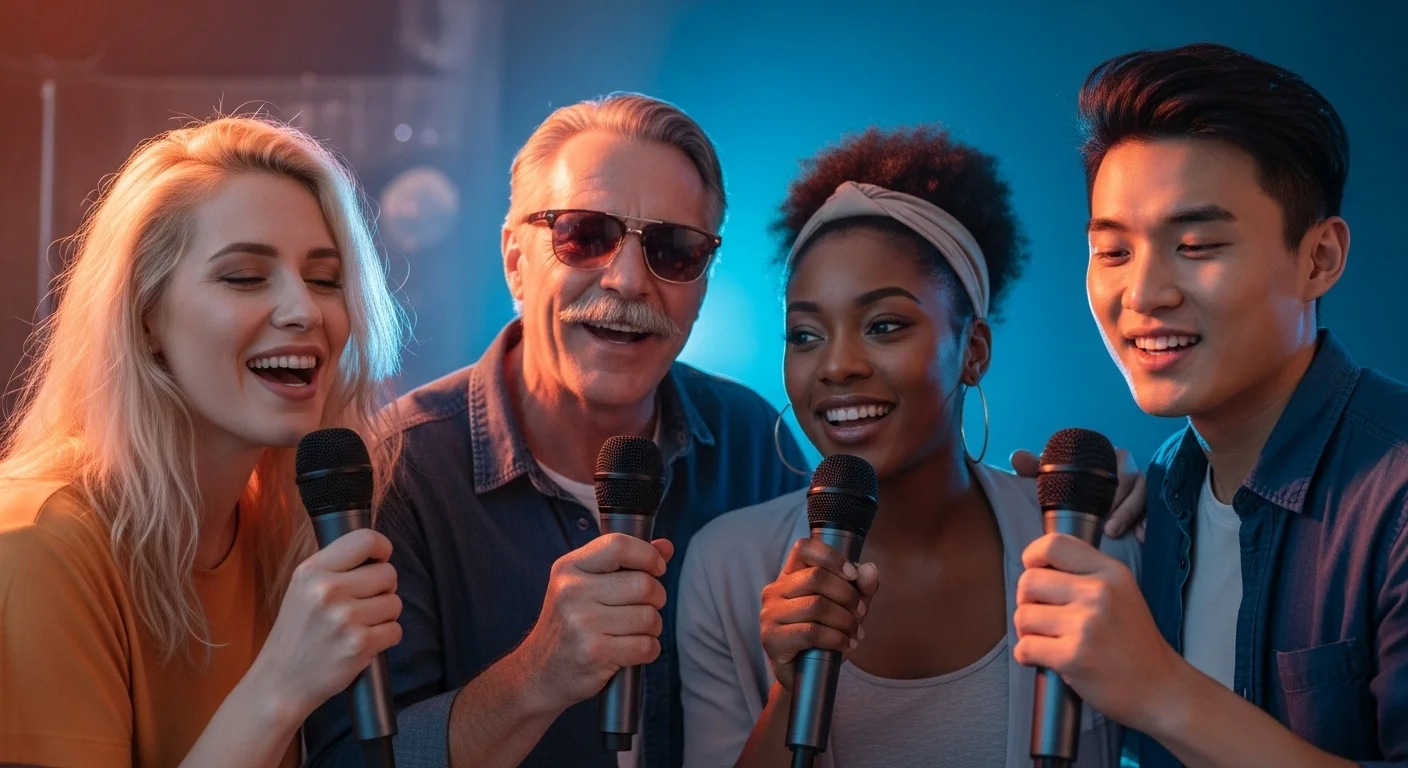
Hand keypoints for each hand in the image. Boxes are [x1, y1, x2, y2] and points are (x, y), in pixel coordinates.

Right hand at [251, 528, 402, 719]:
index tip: (379, 560)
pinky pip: (395, 630)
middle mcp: (328, 590)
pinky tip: (363, 643)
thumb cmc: (297, 633)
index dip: (382, 549)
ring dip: (384, 616)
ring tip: (358, 626)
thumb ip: (336, 567)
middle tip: (362, 604)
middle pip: (388, 573)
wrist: (281, 681)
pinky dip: (385, 638)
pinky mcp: (359, 645)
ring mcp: (345, 618)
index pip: (365, 539)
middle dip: (383, 589)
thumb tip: (378, 551)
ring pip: (395, 603)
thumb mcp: (303, 588)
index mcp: (313, 571)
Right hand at [515, 533, 672, 711]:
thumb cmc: (569, 624)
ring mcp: (582, 623)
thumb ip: (625, 562)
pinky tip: (631, 650)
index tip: (656, 568)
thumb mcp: (585, 584)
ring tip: (634, 631)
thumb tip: (666, 546)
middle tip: (643, 607)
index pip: (619, 545)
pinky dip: (649, 649)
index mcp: (569, 567)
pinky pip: (646, 646)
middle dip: (656, 598)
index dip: (648, 555)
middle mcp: (572, 591)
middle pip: (644, 584)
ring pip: (649, 617)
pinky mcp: (594, 653)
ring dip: (652, 627)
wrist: (539, 673)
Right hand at [759, 538, 878, 692]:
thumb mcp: (847, 609)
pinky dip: (836, 638)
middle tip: (861, 613)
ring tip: (855, 633)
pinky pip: (811, 632)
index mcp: (790, 576)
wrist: (805, 677)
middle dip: (848, 595)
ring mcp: (770, 614)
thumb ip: (860, 589)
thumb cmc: (824, 638)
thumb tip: (869, 569)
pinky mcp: (771, 639)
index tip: (852, 575)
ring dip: (845, 620)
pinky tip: (845, 645)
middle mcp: (775, 590)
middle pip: (816, 577)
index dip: (831, 556)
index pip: (803, 548)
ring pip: (816, 605)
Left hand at [1010, 445, 1146, 540]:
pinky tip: (1141, 537)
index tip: (1098, 505)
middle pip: (1131, 482)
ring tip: (1114, 532)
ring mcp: (1139, 486)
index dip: (1107, 484)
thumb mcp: (1052, 478)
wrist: (1081, 502)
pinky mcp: (1148, 504)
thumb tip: (1017, 457)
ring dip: (1129, 514)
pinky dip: (1147, 523)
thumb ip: (1035, 467)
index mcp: (1107, 456)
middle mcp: (1127, 468)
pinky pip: (1153, 511)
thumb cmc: (1067, 486)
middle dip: (1120, 505)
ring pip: (1142, 497)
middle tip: (1107, 526)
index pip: (1113, 463)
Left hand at [1012, 533, 1182, 732]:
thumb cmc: (1133, 643)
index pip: (1053, 545)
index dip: (1032, 558)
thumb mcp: (1121, 592)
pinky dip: (1027, 656)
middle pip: (1029, 581)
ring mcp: (1086, 625)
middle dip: (1027, 602)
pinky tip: (1047, 659)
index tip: (1035, 573)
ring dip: (1027, 632)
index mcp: (1111, 572)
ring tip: (1050, 640)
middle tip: (1043, 618)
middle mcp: (1099, 593)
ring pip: (1022, 615)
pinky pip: (1024, 647)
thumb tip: (1035, 566)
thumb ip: (1084, 573)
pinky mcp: (1073, 656)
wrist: (1160, 688)